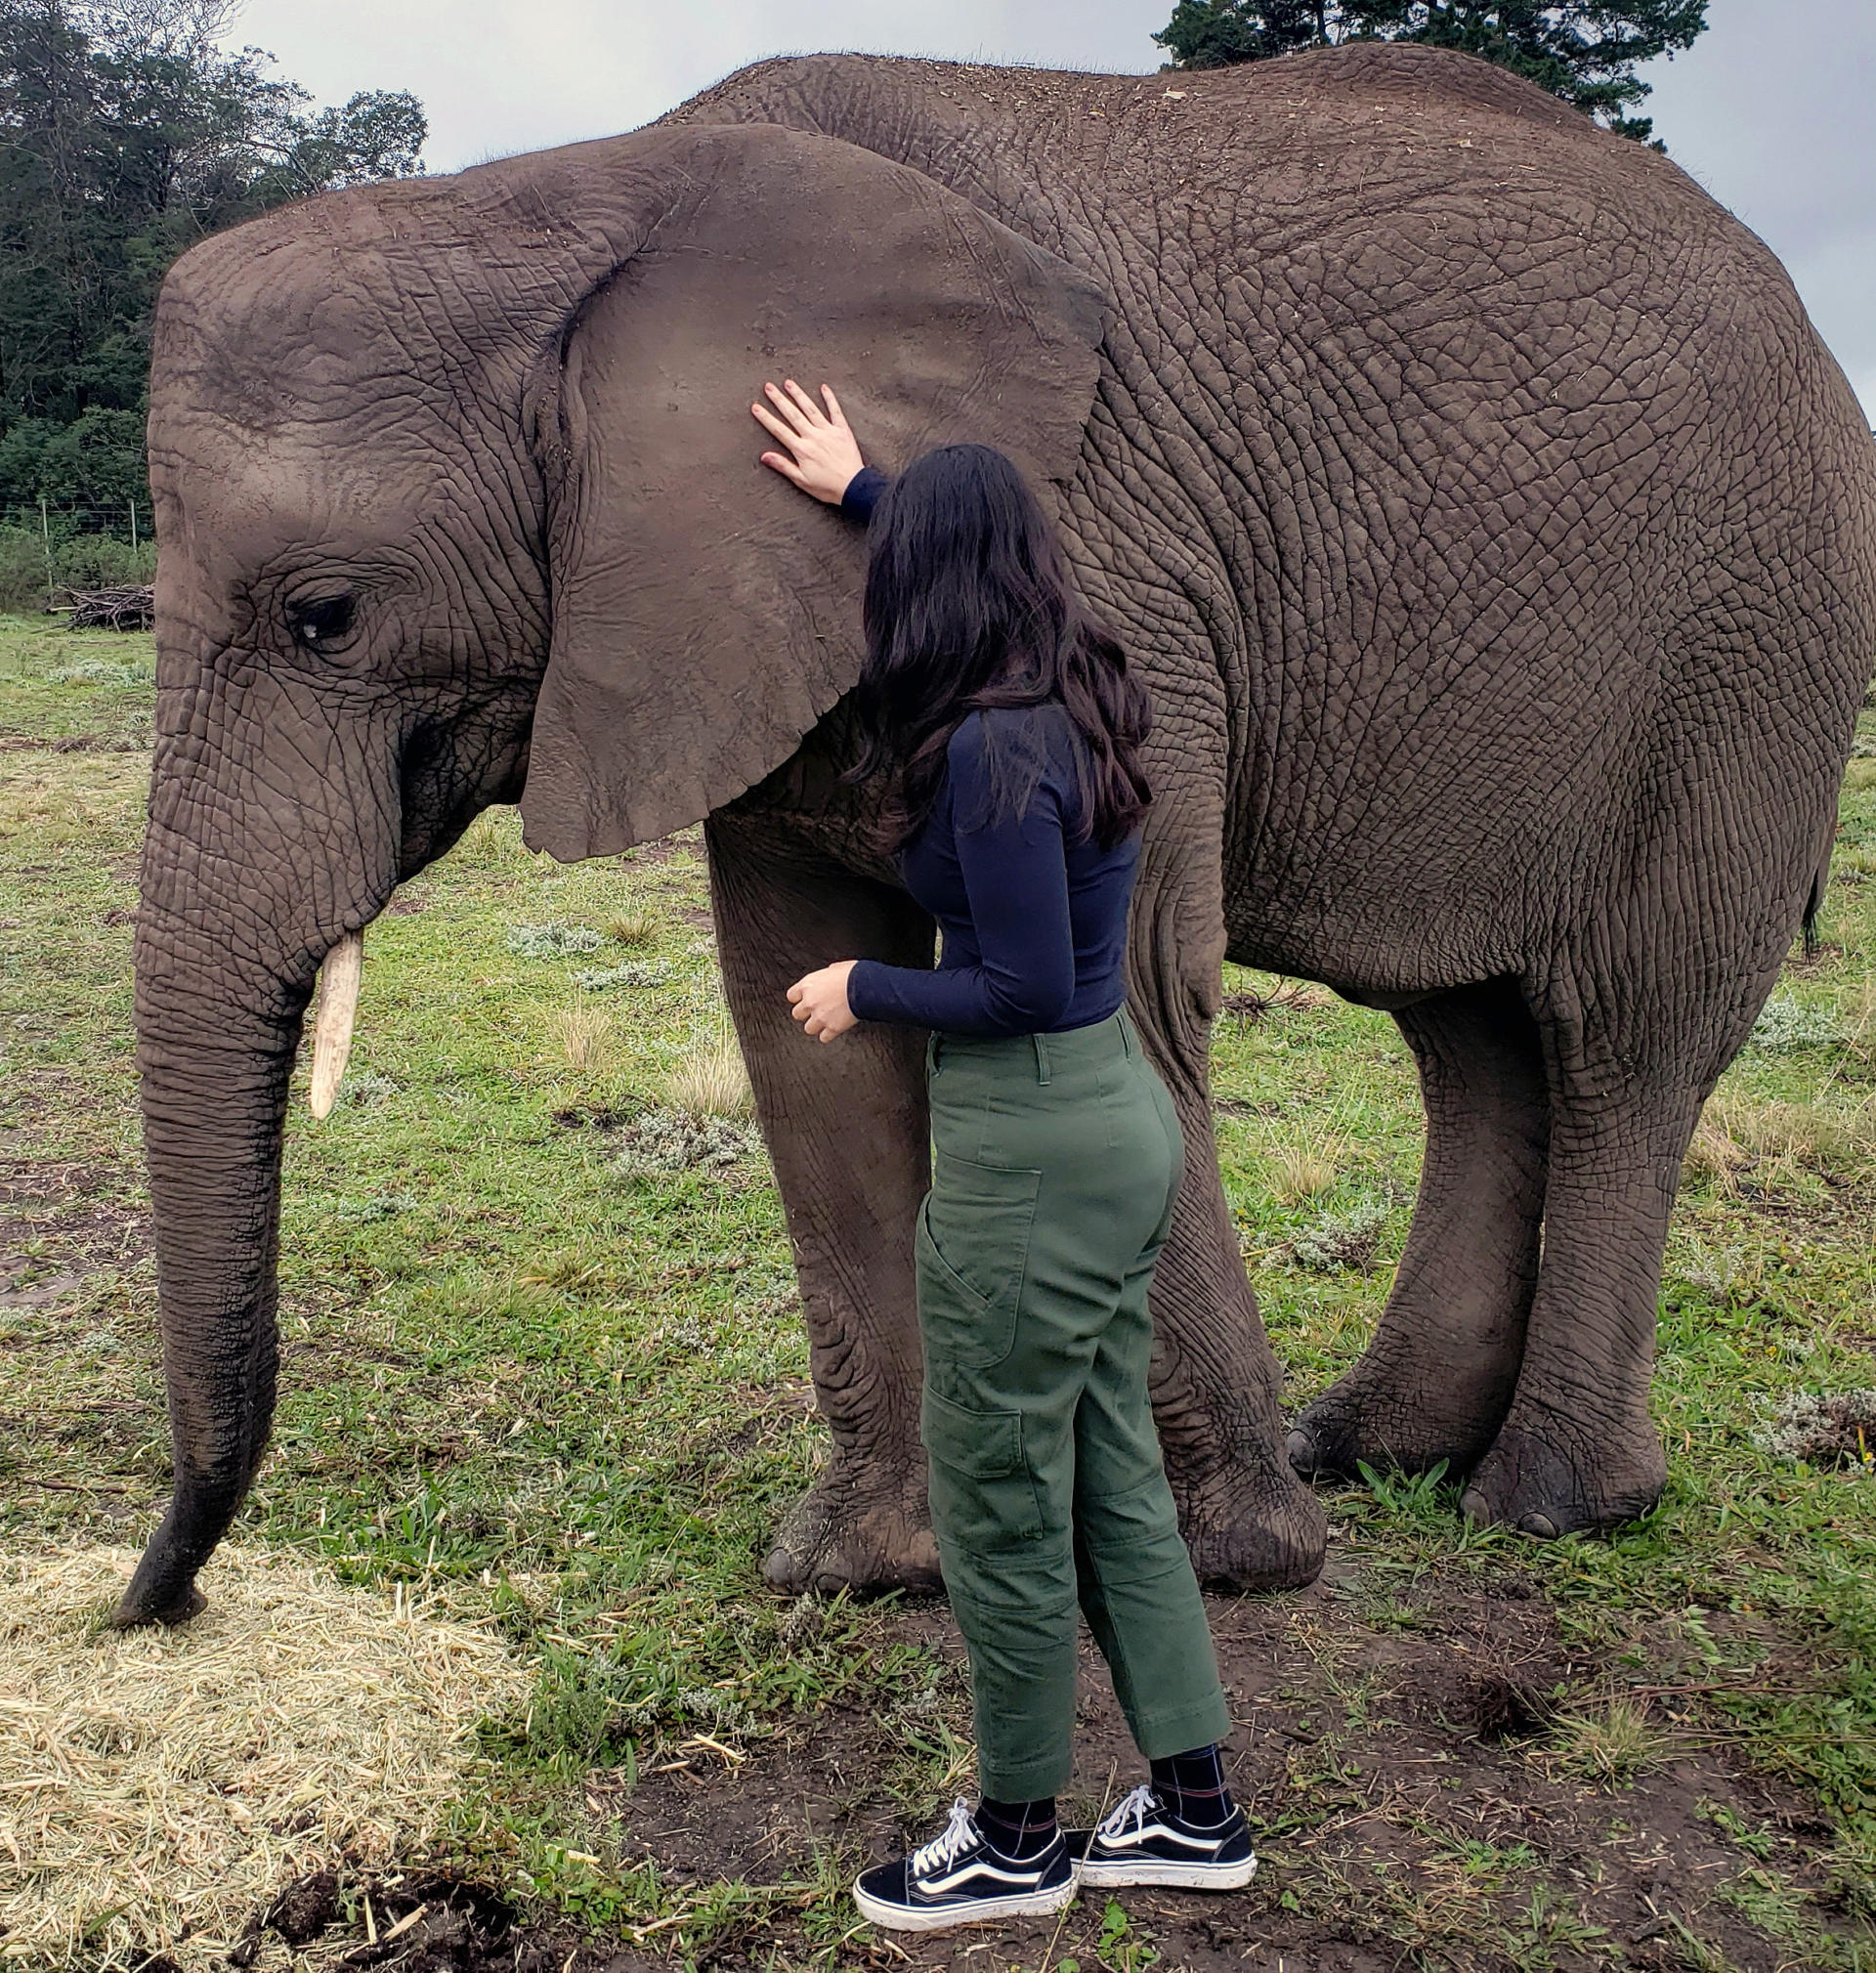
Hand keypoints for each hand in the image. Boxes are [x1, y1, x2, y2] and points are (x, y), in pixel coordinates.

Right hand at [752, 380, 864, 504]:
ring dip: (798, 395)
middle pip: (793, 415)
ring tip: (788, 383)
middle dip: (779, 400)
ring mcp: (828, 431)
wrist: (854, 487)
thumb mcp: (802, 481)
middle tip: (769, 387)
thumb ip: (783, 466)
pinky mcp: (842, 431)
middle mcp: (813, 437)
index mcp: (802, 450)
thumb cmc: (828, 487)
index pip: (779, 430)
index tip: (756, 407)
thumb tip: (765, 456)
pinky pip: (835, 411)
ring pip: (810, 409)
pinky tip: (823, 387)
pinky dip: (830, 398)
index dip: (766, 418)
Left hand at [788, 960, 858, 1041]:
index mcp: (808, 985)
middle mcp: (810, 1002)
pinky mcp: (832, 1028)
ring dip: (816, 1026)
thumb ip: (826, 975)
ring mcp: (820, 1017)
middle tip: (815, 1010)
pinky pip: (824, 1038)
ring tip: (825, 1021)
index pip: (792, 996)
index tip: (803, 999)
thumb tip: (830, 975)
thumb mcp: (836, 967)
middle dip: (806, 1013)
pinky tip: (834, 1029)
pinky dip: (828, 1035)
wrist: (866, 987)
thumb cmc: (854, 974)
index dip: (799, 998)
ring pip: (808, 1029)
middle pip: (797, 1014)